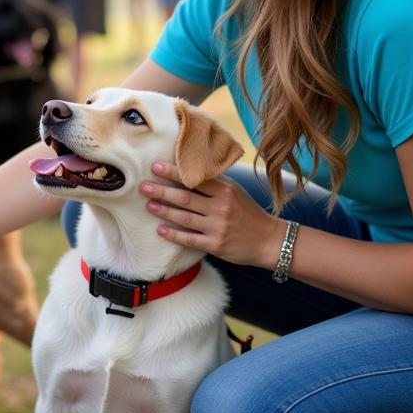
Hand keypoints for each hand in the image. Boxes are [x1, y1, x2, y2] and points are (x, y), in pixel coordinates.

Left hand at [140, 161, 284, 267]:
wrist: (270, 240)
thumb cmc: (248, 213)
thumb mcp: (235, 192)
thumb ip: (213, 183)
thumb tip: (186, 170)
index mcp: (225, 190)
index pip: (195, 179)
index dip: (173, 172)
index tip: (154, 166)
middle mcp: (221, 207)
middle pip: (185, 197)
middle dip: (161, 191)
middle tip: (143, 186)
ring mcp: (218, 227)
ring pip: (184, 217)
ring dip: (164, 211)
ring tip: (148, 205)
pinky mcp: (216, 245)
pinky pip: (189, 239)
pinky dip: (173, 234)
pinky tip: (160, 230)